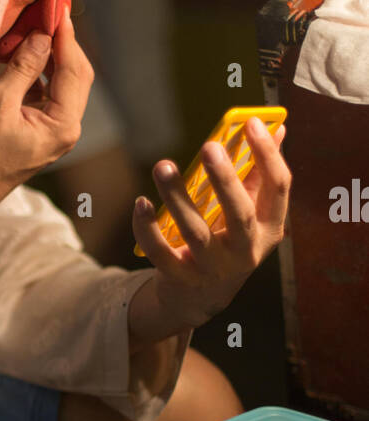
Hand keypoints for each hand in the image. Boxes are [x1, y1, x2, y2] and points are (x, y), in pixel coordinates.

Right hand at [0, 8, 93, 200]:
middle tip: (49, 12)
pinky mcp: (42, 127)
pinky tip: (23, 55)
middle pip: (76, 74)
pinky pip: (48, 92)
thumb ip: (23, 68)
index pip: (73, 70)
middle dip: (63, 42)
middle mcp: (67, 127)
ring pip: (63, 82)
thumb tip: (41, 36)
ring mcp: (56, 129)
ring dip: (50, 55)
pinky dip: (38, 72)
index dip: (65, 36)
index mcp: (63, 125)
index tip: (57, 7)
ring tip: (35, 29)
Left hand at [132, 117, 290, 330]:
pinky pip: (162, 252)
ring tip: (162, 166)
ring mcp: (214, 268)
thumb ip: (258, 174)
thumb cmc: (228, 242)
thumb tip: (275, 128)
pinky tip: (141, 202)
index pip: (278, 188)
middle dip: (225, 179)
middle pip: (240, 213)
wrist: (200, 297)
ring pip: (196, 232)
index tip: (251, 123)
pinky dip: (148, 228)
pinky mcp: (181, 278)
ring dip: (177, 197)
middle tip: (209, 146)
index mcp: (269, 227)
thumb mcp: (250, 214)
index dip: (268, 154)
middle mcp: (246, 250)